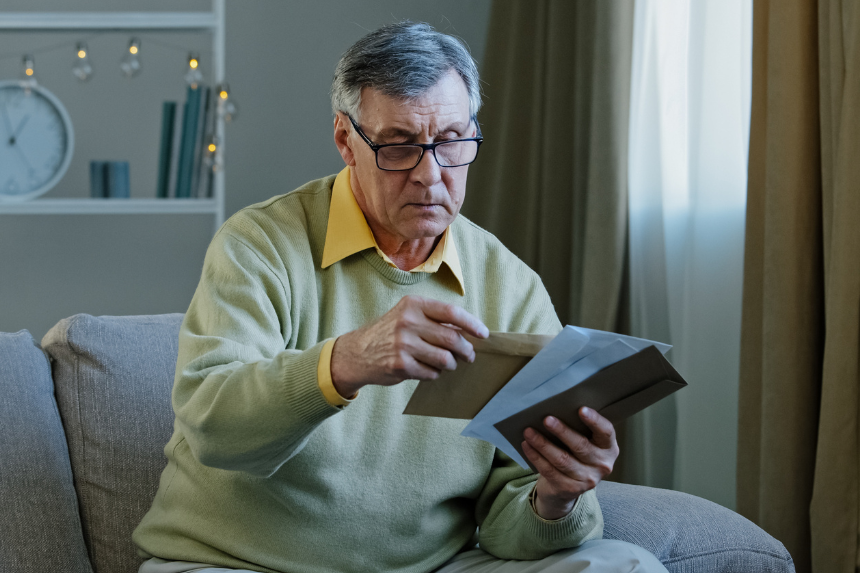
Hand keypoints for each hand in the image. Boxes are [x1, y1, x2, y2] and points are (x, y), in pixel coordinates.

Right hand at [330, 295, 488, 397]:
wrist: (358, 352)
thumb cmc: (390, 333)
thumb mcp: (408, 315)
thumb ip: (434, 319)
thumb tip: (469, 330)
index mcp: (413, 305)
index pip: (451, 312)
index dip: (472, 324)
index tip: (483, 334)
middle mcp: (408, 322)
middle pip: (452, 338)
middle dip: (466, 350)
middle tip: (469, 355)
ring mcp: (403, 344)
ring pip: (444, 359)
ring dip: (452, 364)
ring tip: (450, 364)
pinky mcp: (400, 365)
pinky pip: (431, 373)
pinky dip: (435, 374)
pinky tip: (429, 370)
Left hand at [522, 407, 618, 519]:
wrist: (566, 489)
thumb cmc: (575, 454)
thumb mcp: (585, 442)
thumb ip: (578, 428)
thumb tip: (555, 408)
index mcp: (608, 448)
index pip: (606, 432)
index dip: (594, 420)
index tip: (581, 409)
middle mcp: (602, 465)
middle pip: (581, 446)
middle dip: (562, 431)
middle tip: (546, 419)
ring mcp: (587, 480)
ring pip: (562, 460)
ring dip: (543, 444)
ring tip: (529, 432)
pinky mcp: (570, 489)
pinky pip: (549, 470)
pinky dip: (536, 457)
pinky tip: (527, 445)